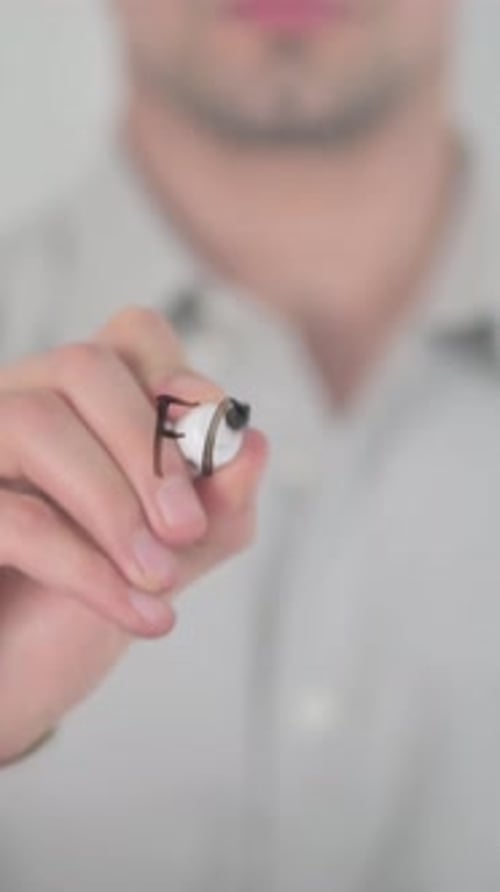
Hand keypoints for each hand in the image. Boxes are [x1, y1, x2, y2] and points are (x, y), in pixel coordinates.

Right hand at [0, 307, 266, 763]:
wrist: (15, 682)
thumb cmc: (82, 610)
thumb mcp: (174, 556)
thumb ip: (218, 503)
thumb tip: (255, 442)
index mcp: (79, 406)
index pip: (132, 337)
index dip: (180, 378)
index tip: (216, 447)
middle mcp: (18, 407)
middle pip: (84, 366)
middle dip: (150, 449)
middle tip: (186, 529)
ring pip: (37, 421)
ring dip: (115, 505)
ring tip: (160, 579)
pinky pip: (12, 514)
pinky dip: (86, 567)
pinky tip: (140, 613)